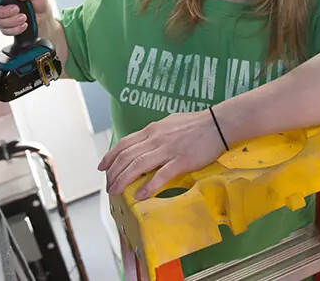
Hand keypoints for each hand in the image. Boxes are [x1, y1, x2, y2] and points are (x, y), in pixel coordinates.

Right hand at [0, 0, 51, 35]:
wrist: (45, 19)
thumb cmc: (39, 2)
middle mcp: (1, 3)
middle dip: (2, 11)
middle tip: (15, 9)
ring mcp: (3, 16)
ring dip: (11, 21)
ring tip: (23, 17)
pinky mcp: (6, 27)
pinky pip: (4, 30)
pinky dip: (15, 29)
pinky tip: (23, 25)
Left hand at [98, 109, 225, 199]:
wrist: (217, 124)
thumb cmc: (195, 124)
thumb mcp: (168, 124)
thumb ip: (154, 134)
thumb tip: (143, 144)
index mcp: (151, 130)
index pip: (124, 144)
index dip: (110, 156)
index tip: (102, 167)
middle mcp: (155, 139)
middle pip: (126, 157)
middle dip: (113, 173)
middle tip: (108, 186)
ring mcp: (167, 150)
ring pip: (138, 166)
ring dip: (124, 180)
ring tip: (116, 192)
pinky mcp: (181, 161)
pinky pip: (161, 175)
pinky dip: (149, 186)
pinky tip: (140, 195)